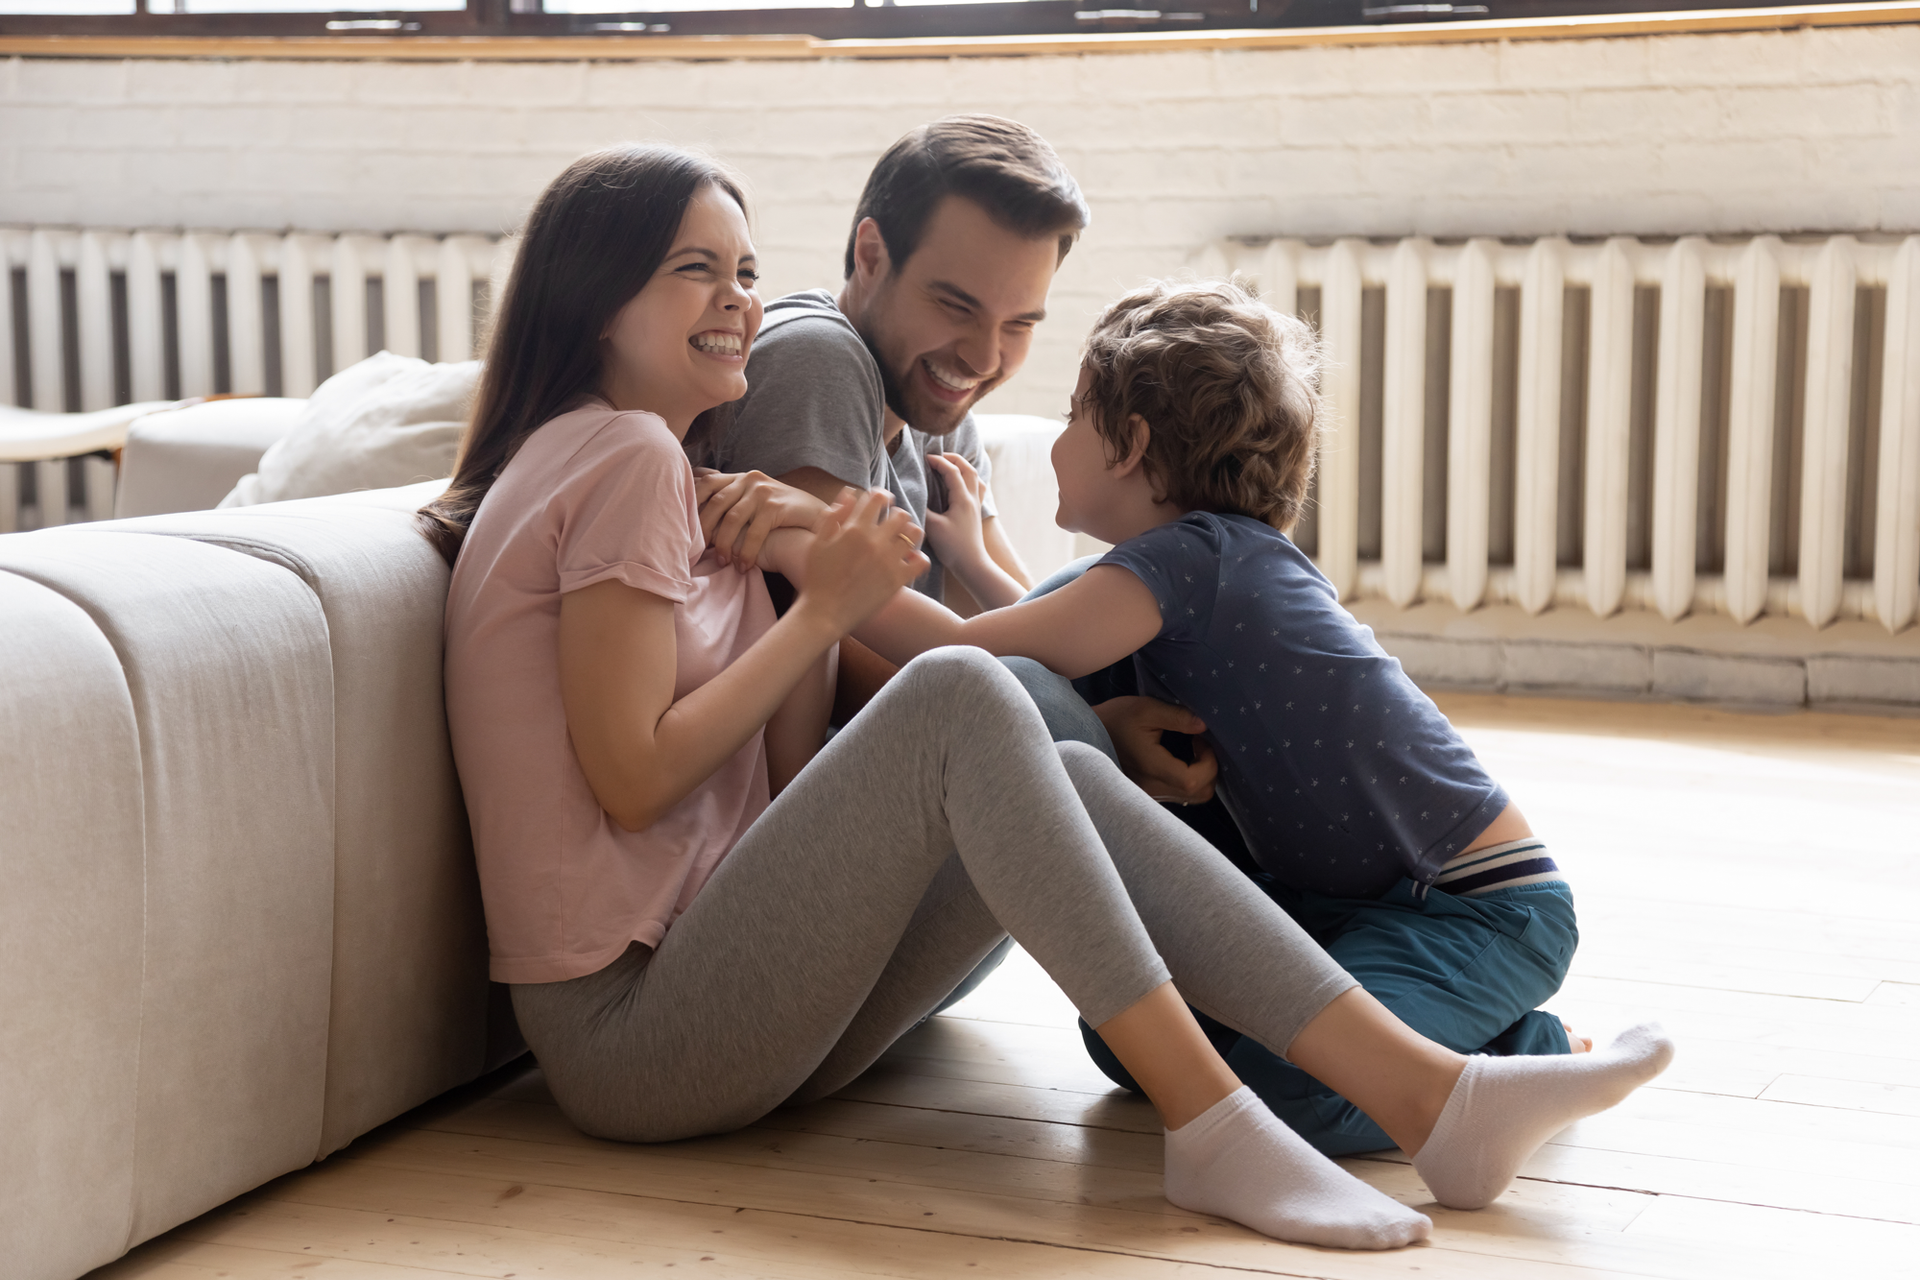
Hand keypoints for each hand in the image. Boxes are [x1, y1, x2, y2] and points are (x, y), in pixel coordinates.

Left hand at [694, 468, 833, 572]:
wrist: (817, 518)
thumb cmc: (782, 516)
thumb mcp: (754, 503)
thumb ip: (732, 504)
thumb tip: (697, 518)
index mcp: (740, 477)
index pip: (706, 483)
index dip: (691, 503)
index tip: (682, 527)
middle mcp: (750, 479)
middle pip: (715, 503)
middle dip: (704, 531)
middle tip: (698, 553)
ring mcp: (763, 490)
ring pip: (732, 519)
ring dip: (724, 544)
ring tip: (722, 563)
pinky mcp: (776, 505)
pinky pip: (754, 532)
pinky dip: (745, 552)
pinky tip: (743, 566)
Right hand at [794, 488, 928, 636]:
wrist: (824, 613)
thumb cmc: (817, 578)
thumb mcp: (818, 542)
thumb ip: (833, 515)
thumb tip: (849, 493)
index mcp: (854, 529)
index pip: (878, 498)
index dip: (881, 496)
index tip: (881, 502)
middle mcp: (875, 541)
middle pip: (901, 514)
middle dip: (896, 515)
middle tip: (891, 523)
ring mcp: (889, 561)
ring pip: (914, 534)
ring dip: (909, 534)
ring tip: (901, 540)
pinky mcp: (898, 580)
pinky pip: (921, 561)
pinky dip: (918, 557)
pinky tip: (908, 560)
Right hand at [923, 453, 987, 574]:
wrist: (972, 564)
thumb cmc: (953, 547)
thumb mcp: (932, 527)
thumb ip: (922, 509)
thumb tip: (912, 496)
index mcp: (962, 499)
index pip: (952, 471)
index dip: (939, 461)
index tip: (926, 458)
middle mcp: (972, 499)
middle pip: (968, 469)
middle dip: (954, 459)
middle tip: (939, 457)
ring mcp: (976, 506)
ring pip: (975, 477)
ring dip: (963, 467)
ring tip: (950, 465)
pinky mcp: (976, 513)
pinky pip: (977, 488)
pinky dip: (969, 480)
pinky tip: (961, 484)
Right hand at [1093, 696, 1217, 804]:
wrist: (1086, 734)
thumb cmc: (1115, 719)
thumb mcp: (1146, 709)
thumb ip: (1177, 717)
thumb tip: (1204, 724)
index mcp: (1151, 767)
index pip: (1193, 780)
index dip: (1208, 762)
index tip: (1200, 739)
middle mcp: (1151, 787)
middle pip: (1199, 793)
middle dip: (1209, 769)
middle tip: (1199, 743)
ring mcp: (1149, 793)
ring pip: (1191, 797)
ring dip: (1200, 775)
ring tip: (1190, 751)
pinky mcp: (1148, 793)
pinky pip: (1178, 794)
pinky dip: (1188, 780)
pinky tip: (1179, 759)